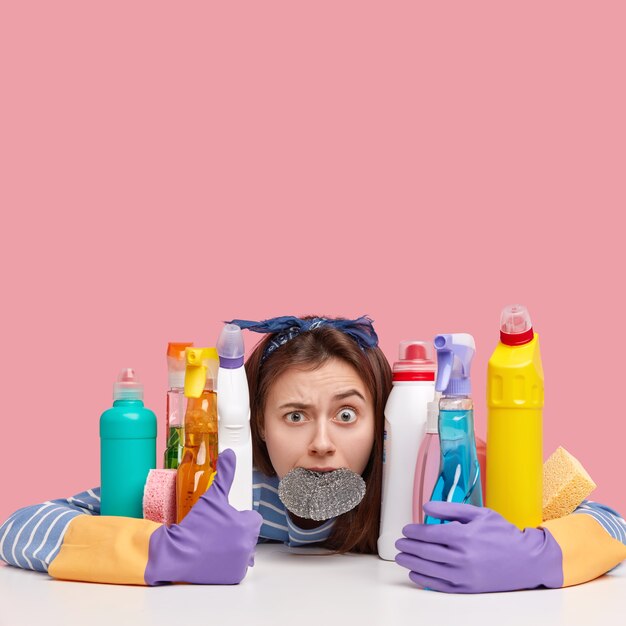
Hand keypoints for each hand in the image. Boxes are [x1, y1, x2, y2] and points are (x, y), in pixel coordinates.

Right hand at [145, 448, 262, 584]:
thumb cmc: (195, 525)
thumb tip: (229, 454)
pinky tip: (215, 557)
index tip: (225, 518)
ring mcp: (242, 562)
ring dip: (234, 546)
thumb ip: (225, 474)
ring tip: (215, 543)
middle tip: (217, 531)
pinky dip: (229, 562)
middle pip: (248, 533)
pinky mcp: (235, 576)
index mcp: (247, 525)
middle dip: (236, 531)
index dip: (239, 516)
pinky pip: (237, 565)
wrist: (177, 554)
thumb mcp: (211, 497)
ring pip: (244, 549)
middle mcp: (248, 544)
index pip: (253, 518)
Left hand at [395, 501, 562, 592]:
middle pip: (427, 552)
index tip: (406, 530)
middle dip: (409, 547)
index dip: (414, 532)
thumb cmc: (503, 533)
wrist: (527, 560)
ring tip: (401, 558)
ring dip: (412, 563)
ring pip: (430, 569)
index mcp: (465, 536)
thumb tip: (426, 507)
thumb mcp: (479, 513)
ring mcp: (465, 575)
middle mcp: (463, 557)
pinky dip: (425, 580)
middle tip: (399, 544)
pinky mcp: (469, 588)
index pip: (430, 534)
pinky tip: (415, 574)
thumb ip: (450, 509)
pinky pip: (441, 586)